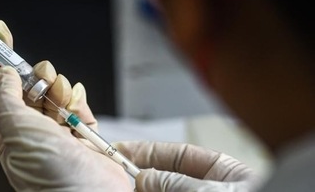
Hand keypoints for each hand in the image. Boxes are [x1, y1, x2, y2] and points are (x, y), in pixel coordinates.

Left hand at [0, 20, 131, 190]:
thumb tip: (4, 72)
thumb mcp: (13, 128)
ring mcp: (58, 131)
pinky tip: (76, 102)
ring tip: (62, 100)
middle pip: (30, 85)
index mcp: (8, 130)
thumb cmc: (46, 171)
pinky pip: (78, 104)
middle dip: (38, 75)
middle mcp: (32, 130)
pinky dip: (78, 99)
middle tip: (44, 77)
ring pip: (55, 91)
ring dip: (60, 89)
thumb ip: (6, 96)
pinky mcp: (83, 134)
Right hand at [114, 141, 261, 191]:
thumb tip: (143, 178)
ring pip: (164, 191)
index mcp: (219, 171)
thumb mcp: (207, 189)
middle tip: (118, 176)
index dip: (146, 152)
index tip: (122, 152)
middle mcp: (208, 188)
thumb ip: (172, 182)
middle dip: (141, 176)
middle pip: (166, 177)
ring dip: (144, 189)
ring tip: (125, 188)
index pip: (175, 155)